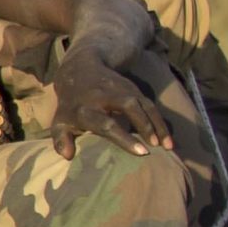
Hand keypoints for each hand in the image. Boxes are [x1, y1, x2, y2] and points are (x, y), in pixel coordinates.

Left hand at [52, 46, 177, 155]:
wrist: (80, 70)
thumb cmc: (71, 105)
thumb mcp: (60, 121)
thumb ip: (60, 139)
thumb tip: (67, 156)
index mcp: (85, 108)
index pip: (106, 124)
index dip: (123, 138)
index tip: (140, 152)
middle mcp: (105, 96)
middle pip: (128, 108)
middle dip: (144, 126)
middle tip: (156, 147)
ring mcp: (122, 91)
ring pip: (143, 104)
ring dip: (157, 124)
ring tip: (167, 146)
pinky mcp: (134, 89)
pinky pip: (150, 105)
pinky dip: (160, 121)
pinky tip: (168, 138)